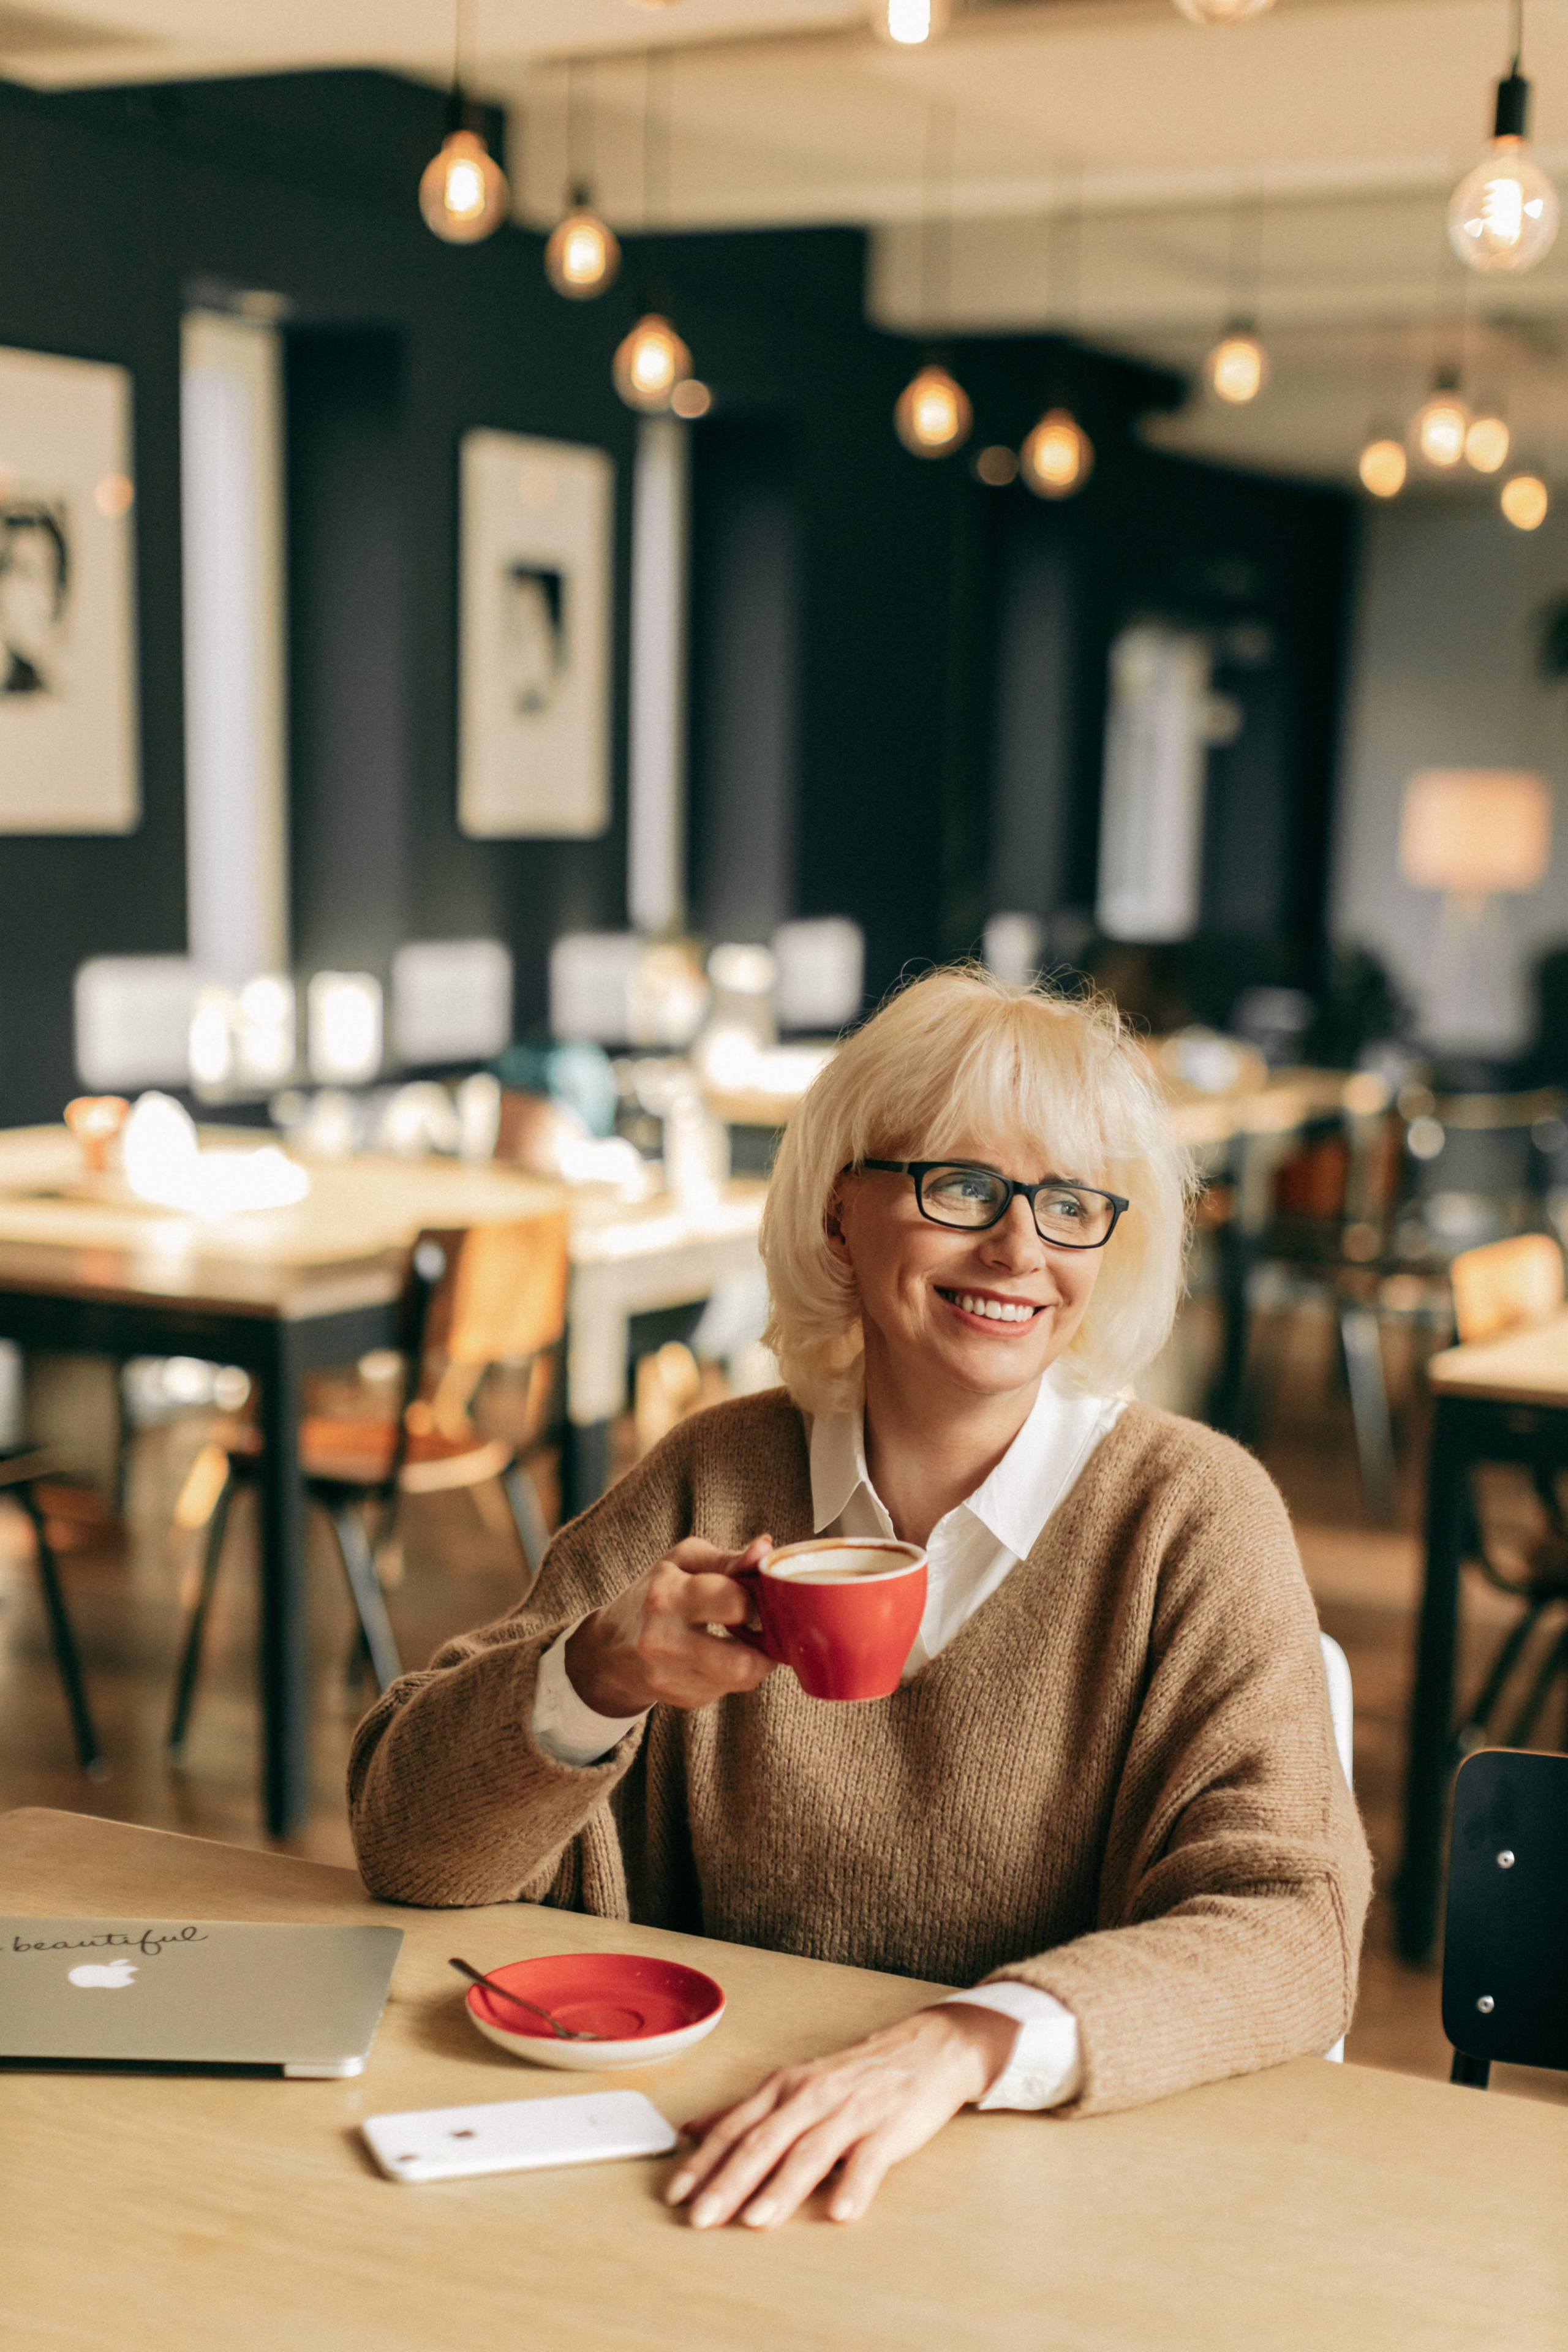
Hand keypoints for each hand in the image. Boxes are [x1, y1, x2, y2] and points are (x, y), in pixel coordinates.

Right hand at [563, 1535, 777, 1717]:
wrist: (607, 1650)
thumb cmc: (653, 1594)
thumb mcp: (682, 1562)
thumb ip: (727, 1559)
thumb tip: (765, 1550)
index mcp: (667, 1596)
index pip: (734, 1601)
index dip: (759, 1598)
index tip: (760, 1595)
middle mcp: (663, 1641)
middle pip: (741, 1661)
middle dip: (765, 1644)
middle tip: (764, 1627)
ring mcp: (669, 1677)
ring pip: (740, 1679)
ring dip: (755, 1661)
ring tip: (747, 1640)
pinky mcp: (681, 1699)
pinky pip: (727, 1690)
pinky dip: (734, 1674)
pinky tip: (720, 1656)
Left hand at [664, 2003, 1017, 2230]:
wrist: (927, 2048)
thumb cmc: (856, 2074)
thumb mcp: (796, 2083)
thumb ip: (748, 2110)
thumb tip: (694, 2129)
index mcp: (784, 2087)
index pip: (734, 2128)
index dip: (703, 2162)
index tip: (675, 2194)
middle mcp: (811, 2096)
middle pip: (763, 2142)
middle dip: (728, 2183)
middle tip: (700, 2218)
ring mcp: (850, 2111)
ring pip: (809, 2152)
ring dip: (780, 2188)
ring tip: (755, 2220)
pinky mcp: (888, 2127)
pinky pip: (868, 2159)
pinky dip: (854, 2186)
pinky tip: (840, 2212)